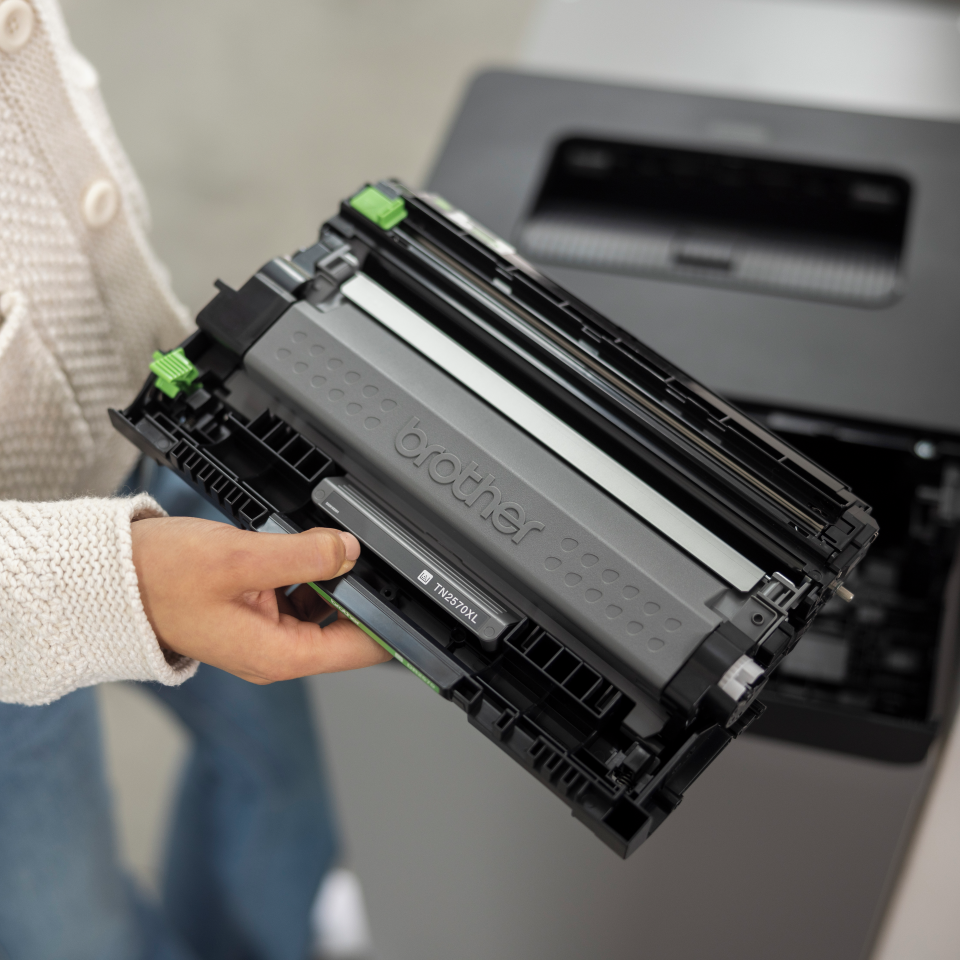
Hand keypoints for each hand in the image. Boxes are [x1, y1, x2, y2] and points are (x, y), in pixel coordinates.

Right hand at [130, 516, 391, 682]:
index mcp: (277, 654)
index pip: (359, 648)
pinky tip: (310, 546)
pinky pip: (298, 592)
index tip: (413, 594)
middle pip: (345, 626)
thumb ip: (302, 555)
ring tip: (342, 544)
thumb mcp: (240, 560)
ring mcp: (265, 631)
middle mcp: (275, 650)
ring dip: (334, 577)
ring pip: (323, 606)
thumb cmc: (158, 580)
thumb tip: (348, 550)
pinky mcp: (255, 609)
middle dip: (363, 591)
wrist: (110, 579)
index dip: (390, 622)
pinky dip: (309, 571)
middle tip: (379, 554)